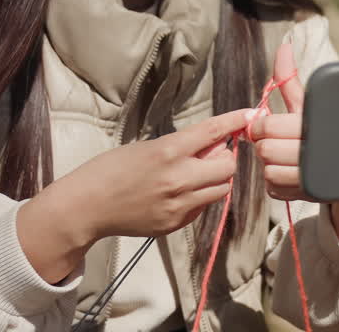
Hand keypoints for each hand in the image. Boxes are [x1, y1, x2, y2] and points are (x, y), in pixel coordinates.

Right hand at [20, 107, 252, 281]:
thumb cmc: (111, 169)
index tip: (251, 114)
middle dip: (225, 157)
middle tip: (211, 154)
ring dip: (217, 178)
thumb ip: (181, 146)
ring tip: (195, 173)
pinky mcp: (176, 224)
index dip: (236, 121)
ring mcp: (179, 205)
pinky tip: (181, 192)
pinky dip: (201, 196)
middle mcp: (178, 179)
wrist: (87, 207)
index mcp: (168, 152)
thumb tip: (212, 143)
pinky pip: (203, 207)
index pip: (213, 132)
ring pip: (221, 189)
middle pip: (228, 166)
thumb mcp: (147, 147)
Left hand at [248, 39, 308, 201]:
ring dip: (271, 164)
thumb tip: (283, 46)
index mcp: (313, 127)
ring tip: (285, 155)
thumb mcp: (310, 104)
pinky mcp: (308, 196)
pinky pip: (274, 190)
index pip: (267, 128)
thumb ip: (289, 79)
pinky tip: (290, 171)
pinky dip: (276, 182)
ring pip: (268, 172)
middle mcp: (315, 155)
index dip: (261, 125)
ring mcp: (313, 180)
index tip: (270, 124)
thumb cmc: (328, 128)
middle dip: (266, 144)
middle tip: (278, 139)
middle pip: (265, 151)